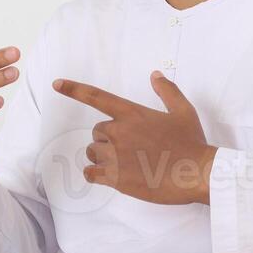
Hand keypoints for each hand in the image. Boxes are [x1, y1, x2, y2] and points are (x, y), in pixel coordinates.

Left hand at [52, 71, 217, 204]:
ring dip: (103, 157)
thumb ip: (167, 90)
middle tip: (132, 148)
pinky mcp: (116, 177)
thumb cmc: (192, 142)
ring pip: (94, 152)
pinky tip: (107, 176)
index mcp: (132, 113)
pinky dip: (95, 174)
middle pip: (97, 131)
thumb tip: (155, 74)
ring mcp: (116, 155)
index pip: (97, 97)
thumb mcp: (183, 110)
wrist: (196, 173)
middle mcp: (120, 131)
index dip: (74, 89)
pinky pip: (91, 173)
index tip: (56, 84)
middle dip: (109, 138)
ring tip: (127, 163)